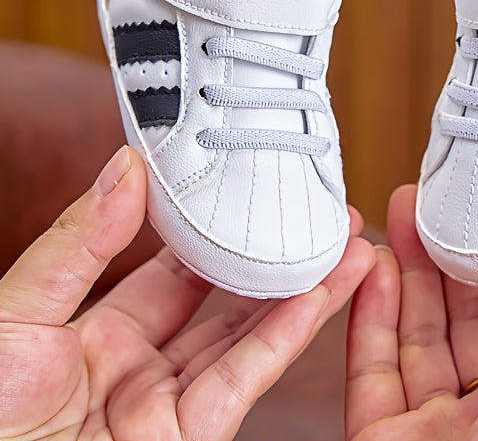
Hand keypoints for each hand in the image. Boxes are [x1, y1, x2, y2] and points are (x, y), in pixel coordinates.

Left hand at [0, 146, 374, 440]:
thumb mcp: (16, 314)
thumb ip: (77, 243)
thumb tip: (125, 166)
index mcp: (96, 336)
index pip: (169, 269)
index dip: (211, 228)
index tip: (245, 187)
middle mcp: (141, 368)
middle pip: (224, 301)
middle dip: (272, 256)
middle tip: (312, 213)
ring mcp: (169, 406)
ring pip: (249, 337)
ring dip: (302, 290)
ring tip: (344, 245)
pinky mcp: (191, 440)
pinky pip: (245, 379)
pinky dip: (288, 335)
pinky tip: (321, 295)